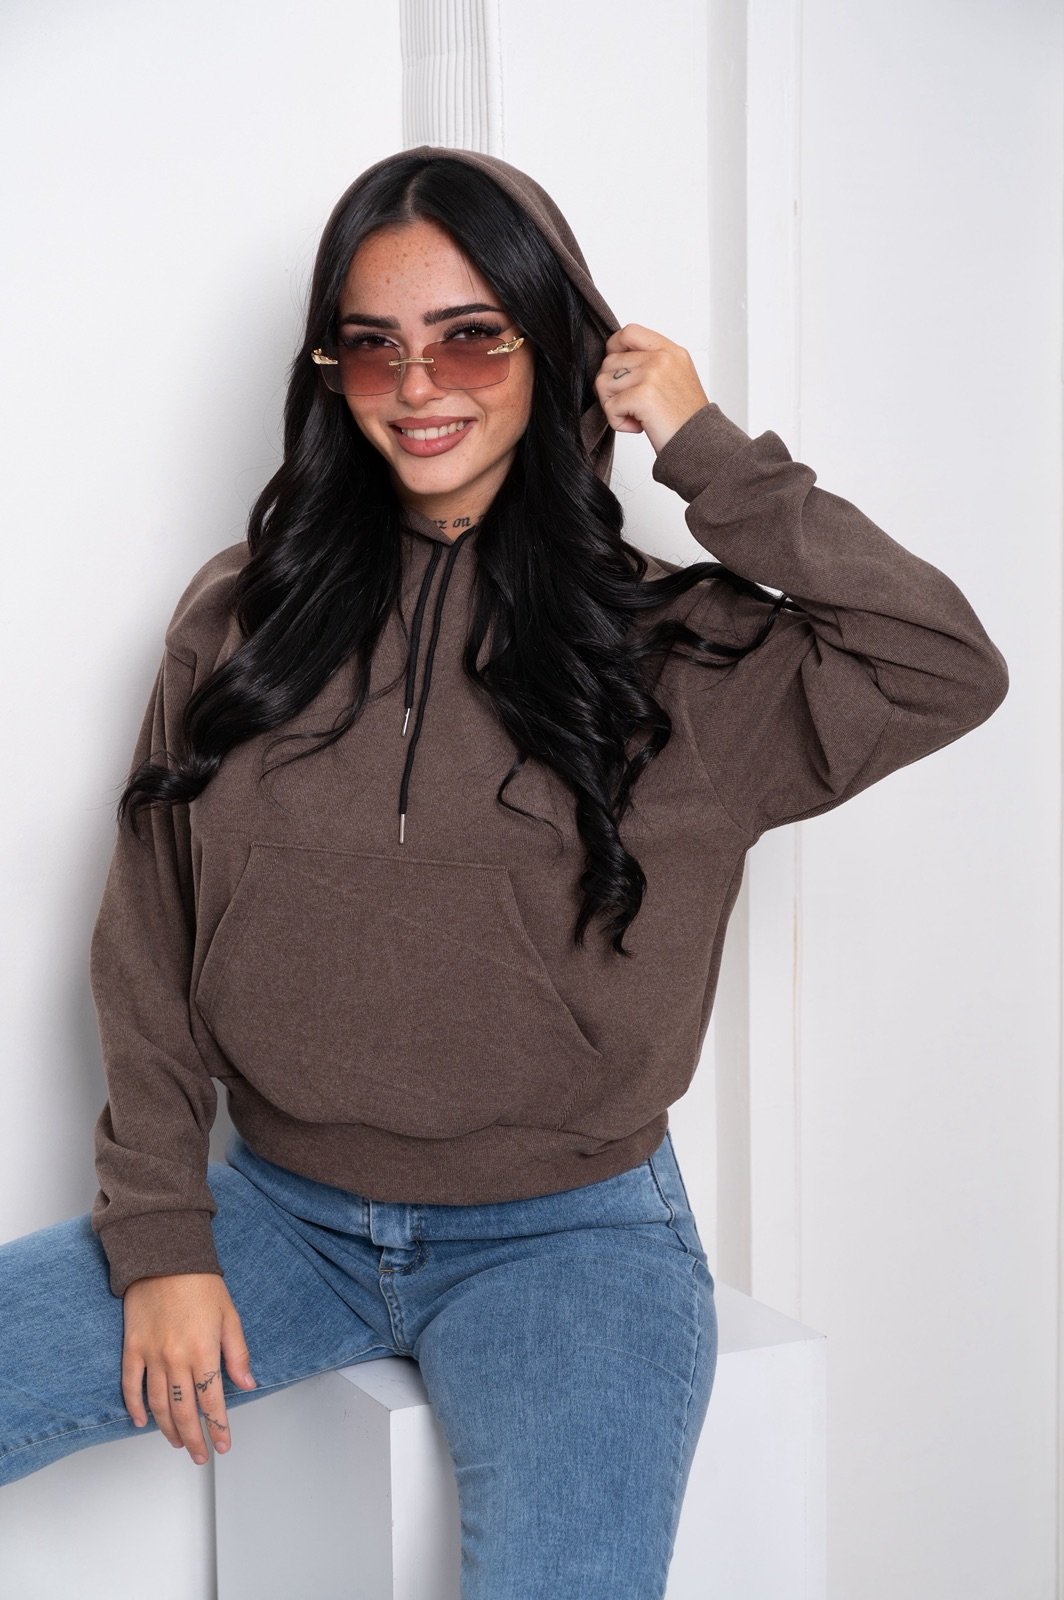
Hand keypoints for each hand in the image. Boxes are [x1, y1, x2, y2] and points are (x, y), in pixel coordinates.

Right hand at [122, 1272, 256, 1465]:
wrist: (164, 1257)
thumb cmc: (200, 1283)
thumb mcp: (229, 1316)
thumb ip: (237, 1354)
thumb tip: (247, 1384)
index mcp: (204, 1351)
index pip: (212, 1401)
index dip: (218, 1427)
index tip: (223, 1445)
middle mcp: (176, 1359)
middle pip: (185, 1411)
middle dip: (195, 1438)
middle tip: (201, 1455)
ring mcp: (152, 1356)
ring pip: (159, 1405)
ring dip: (169, 1429)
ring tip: (178, 1442)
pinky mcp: (133, 1349)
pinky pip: (131, 1386)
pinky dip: (136, 1407)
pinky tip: (143, 1422)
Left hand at [594, 323, 710, 454]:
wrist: (701, 443)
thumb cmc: (685, 419)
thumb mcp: (677, 378)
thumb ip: (652, 364)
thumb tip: (616, 362)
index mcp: (670, 351)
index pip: (629, 332)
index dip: (613, 349)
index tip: (616, 370)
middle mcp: (662, 358)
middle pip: (609, 362)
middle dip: (611, 388)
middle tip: (630, 405)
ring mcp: (652, 374)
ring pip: (603, 383)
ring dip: (613, 405)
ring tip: (635, 416)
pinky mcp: (643, 395)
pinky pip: (609, 405)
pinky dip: (617, 422)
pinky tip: (637, 426)